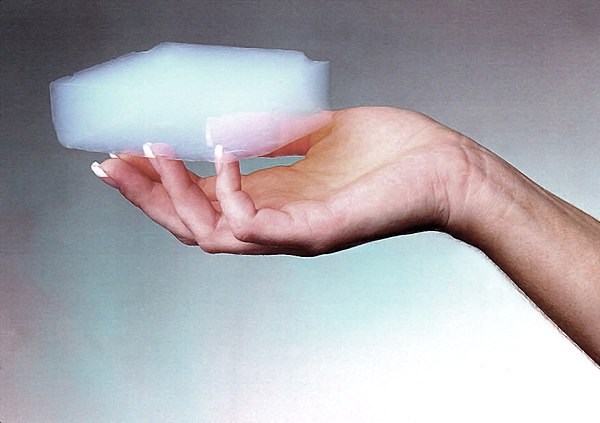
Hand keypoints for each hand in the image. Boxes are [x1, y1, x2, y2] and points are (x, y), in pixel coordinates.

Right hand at [96, 107, 477, 254]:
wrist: (447, 169)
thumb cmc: (391, 152)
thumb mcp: (319, 133)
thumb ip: (274, 132)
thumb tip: (226, 119)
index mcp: (275, 200)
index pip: (202, 201)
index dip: (160, 182)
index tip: (127, 152)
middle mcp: (275, 224)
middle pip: (191, 224)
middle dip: (145, 196)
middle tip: (107, 165)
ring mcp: (291, 234)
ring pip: (208, 232)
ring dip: (171, 193)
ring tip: (149, 150)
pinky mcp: (312, 233)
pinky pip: (251, 223)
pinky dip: (227, 188)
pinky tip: (220, 152)